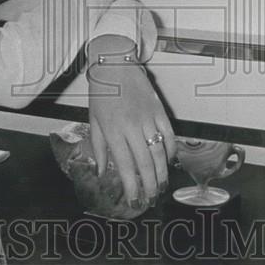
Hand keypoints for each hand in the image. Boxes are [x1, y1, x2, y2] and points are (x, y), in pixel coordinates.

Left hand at [88, 62, 175, 206]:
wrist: (114, 64)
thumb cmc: (102, 92)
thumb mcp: (94, 120)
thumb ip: (99, 148)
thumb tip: (102, 172)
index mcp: (113, 131)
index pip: (125, 166)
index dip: (131, 187)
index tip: (133, 201)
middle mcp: (131, 126)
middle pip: (145, 163)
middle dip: (149, 186)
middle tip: (151, 200)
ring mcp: (147, 118)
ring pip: (159, 152)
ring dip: (162, 173)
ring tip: (161, 187)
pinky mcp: (158, 110)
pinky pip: (168, 134)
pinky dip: (170, 150)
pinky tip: (169, 161)